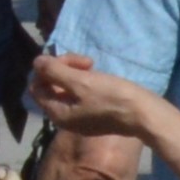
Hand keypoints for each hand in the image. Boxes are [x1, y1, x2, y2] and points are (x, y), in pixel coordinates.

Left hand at [30, 50, 146, 140]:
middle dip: (63, 68)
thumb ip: (54, 72)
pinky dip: (85, 82)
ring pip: (66, 88)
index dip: (48, 69)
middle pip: (51, 86)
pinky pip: (79, 94)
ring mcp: (80, 117)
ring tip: (93, 67)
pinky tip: (99, 76)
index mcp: (57, 113)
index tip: (70, 62)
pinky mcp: (94, 114)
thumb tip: (36, 63)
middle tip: (85, 62)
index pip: (37, 86)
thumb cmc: (112, 97)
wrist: (143, 114)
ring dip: (75, 72)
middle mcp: (65, 118)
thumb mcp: (80, 82)